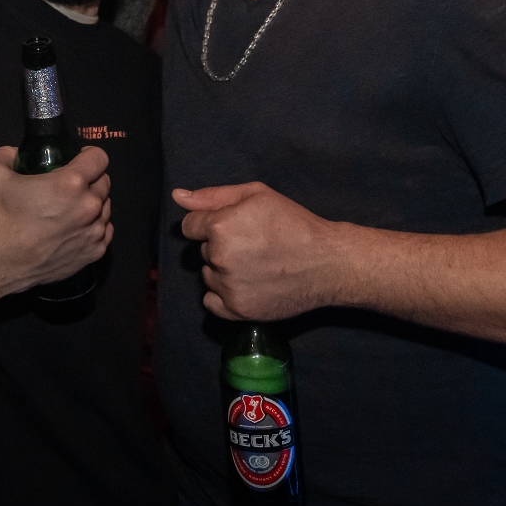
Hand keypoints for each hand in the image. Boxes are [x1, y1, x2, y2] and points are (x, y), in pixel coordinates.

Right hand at [0, 145, 112, 296]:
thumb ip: (7, 155)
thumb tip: (16, 154)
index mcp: (70, 183)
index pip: (99, 158)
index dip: (88, 155)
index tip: (77, 159)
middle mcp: (89, 206)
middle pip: (104, 182)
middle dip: (91, 178)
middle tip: (70, 185)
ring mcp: (94, 232)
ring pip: (106, 207)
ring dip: (93, 203)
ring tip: (73, 208)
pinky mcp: (93, 253)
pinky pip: (105, 231)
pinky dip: (95, 226)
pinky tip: (78, 227)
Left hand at [176, 182, 344, 320]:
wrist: (327, 263)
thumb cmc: (293, 223)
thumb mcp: (256, 195)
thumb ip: (213, 196)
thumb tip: (178, 196)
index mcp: (221, 227)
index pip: (190, 226)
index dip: (210, 223)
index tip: (234, 227)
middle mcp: (220, 258)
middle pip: (203, 251)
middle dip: (220, 246)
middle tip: (253, 245)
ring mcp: (228, 287)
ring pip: (209, 276)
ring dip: (223, 271)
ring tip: (255, 265)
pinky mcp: (238, 311)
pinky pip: (212, 302)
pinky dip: (224, 295)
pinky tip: (247, 284)